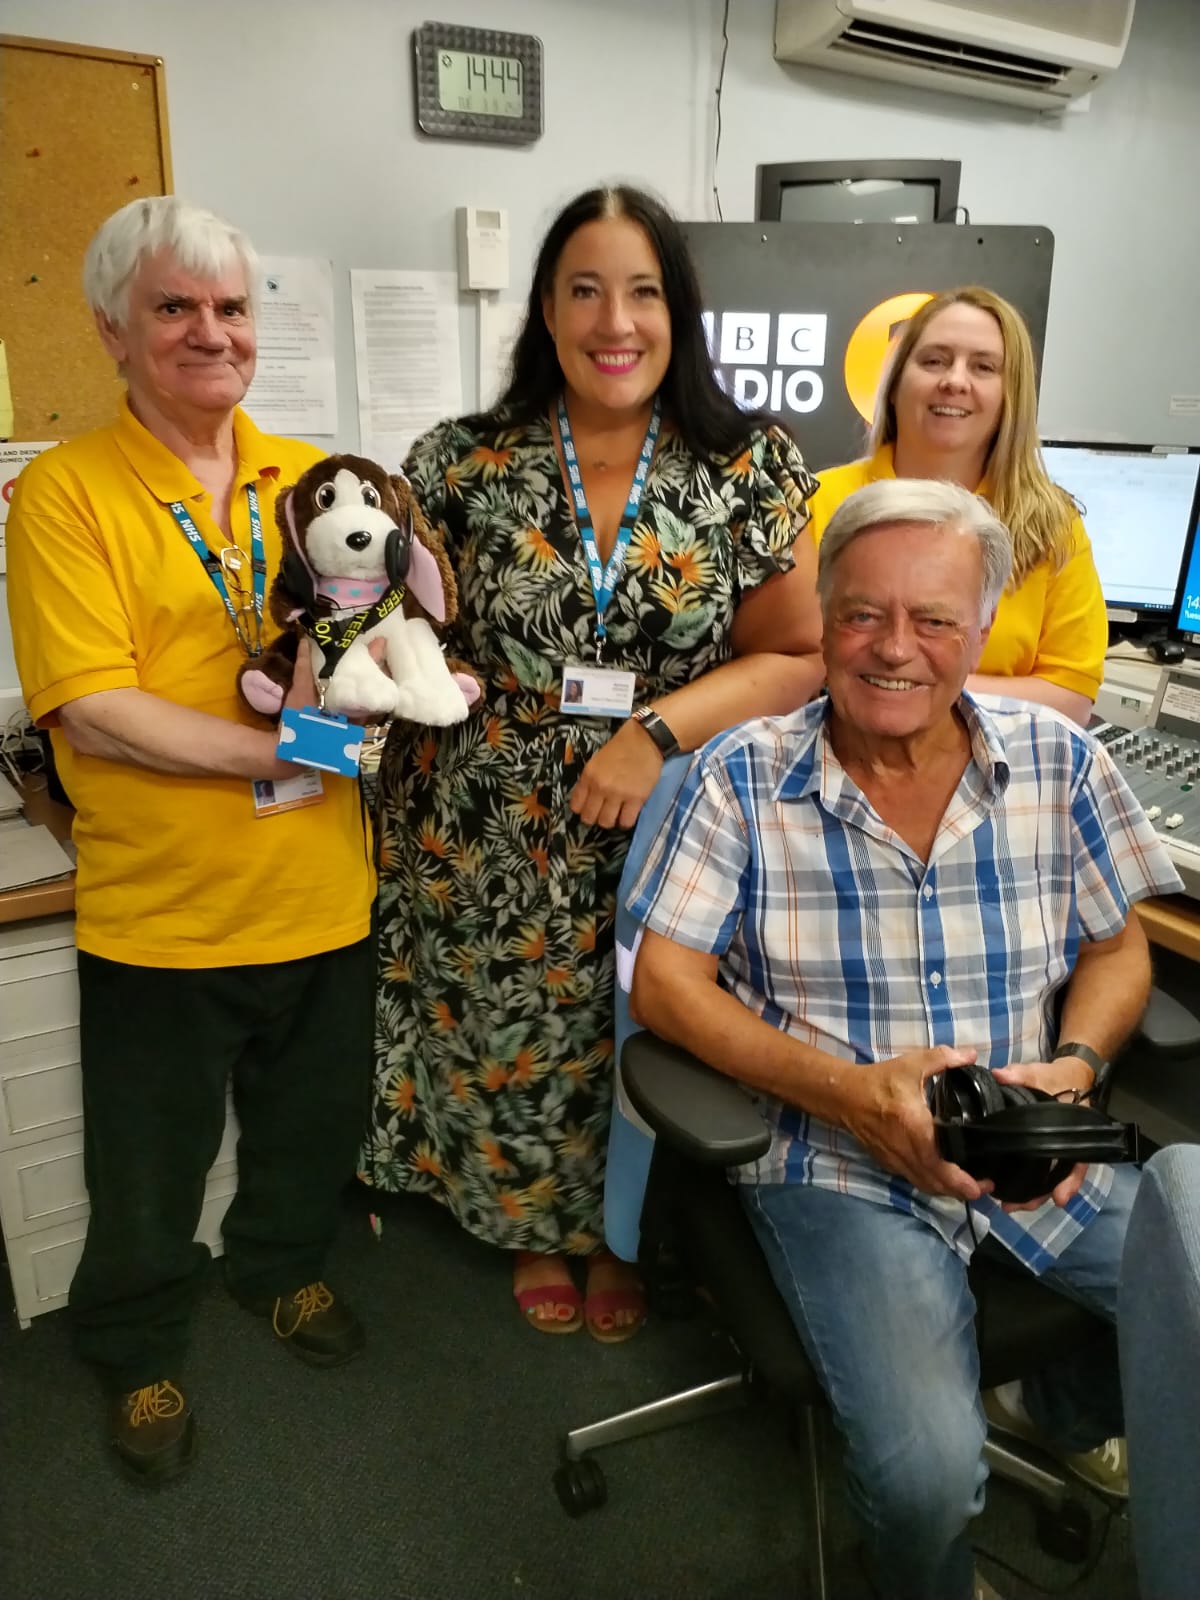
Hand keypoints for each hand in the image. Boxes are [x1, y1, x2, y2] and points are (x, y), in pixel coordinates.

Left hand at [569, 718, 662, 829]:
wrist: (644, 740)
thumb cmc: (620, 748)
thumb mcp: (597, 761)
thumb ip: (590, 780)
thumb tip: (587, 799)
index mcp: (588, 776)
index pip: (576, 806)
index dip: (582, 810)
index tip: (589, 808)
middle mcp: (600, 787)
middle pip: (589, 818)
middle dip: (595, 818)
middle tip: (602, 814)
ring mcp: (618, 794)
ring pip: (607, 822)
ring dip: (610, 821)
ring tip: (616, 814)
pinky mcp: (636, 799)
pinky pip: (626, 821)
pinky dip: (626, 821)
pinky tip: (628, 814)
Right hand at [839, 1045, 988, 1201]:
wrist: (845, 1096)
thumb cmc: (880, 1081)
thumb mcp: (912, 1064)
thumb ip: (944, 1058)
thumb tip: (973, 1054)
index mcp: (915, 1128)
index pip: (941, 1165)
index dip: (964, 1181)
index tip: (986, 1182)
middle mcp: (906, 1151)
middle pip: (938, 1184)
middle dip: (963, 1190)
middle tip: (985, 1187)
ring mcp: (896, 1161)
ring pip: (926, 1186)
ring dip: (948, 1191)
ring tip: (969, 1186)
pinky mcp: (889, 1163)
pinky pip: (915, 1180)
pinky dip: (932, 1183)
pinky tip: (944, 1177)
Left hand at [990, 1059, 1094, 1210]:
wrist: (1069, 1077)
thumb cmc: (1058, 1079)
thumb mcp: (1041, 1073)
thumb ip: (1022, 1075)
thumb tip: (1001, 1075)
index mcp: (1071, 1130)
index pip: (1076, 1160)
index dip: (1069, 1180)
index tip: (1059, 1199)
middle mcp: (1067, 1144)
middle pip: (1058, 1177)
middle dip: (1039, 1195)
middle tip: (1015, 1207)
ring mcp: (1056, 1149)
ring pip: (1048, 1178)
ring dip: (1031, 1194)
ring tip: (1008, 1206)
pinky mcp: (1043, 1148)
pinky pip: (1040, 1170)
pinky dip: (1028, 1184)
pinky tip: (1010, 1194)